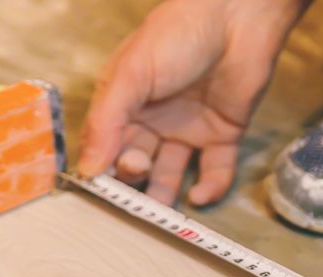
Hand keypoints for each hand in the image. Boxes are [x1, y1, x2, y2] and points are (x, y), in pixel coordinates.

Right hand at [78, 0, 307, 205]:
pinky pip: (215, 171)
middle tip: (136, 189)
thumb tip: (87, 168)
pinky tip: (198, 196)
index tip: (102, 190)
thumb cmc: (177, 35)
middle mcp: (155, 120)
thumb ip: (106, 122)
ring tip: (162, 211)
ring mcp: (189, 129)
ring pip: (173, 173)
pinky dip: (210, 188)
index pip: (108, 146)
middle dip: (134, 181)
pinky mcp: (223, 135)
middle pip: (138, 164)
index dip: (105, 169)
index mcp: (126, 103)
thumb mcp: (130, 75)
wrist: (235, 18)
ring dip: (166, 194)